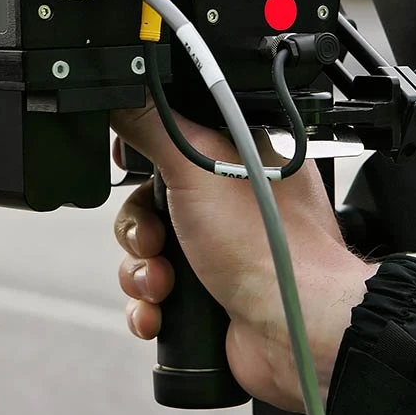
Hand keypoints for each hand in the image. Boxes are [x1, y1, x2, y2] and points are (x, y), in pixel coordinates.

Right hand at [111, 102, 375, 411]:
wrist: (293, 327)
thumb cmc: (268, 244)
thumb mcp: (198, 168)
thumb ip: (154, 125)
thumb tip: (123, 87)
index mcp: (234, 159)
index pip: (169, 145)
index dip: (140, 162)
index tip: (128, 172)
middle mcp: (228, 203)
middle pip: (148, 203)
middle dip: (139, 230)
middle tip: (153, 241)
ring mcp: (218, 250)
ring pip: (147, 253)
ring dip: (140, 272)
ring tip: (161, 285)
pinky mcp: (207, 294)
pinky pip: (154, 295)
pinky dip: (148, 306)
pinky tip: (157, 313)